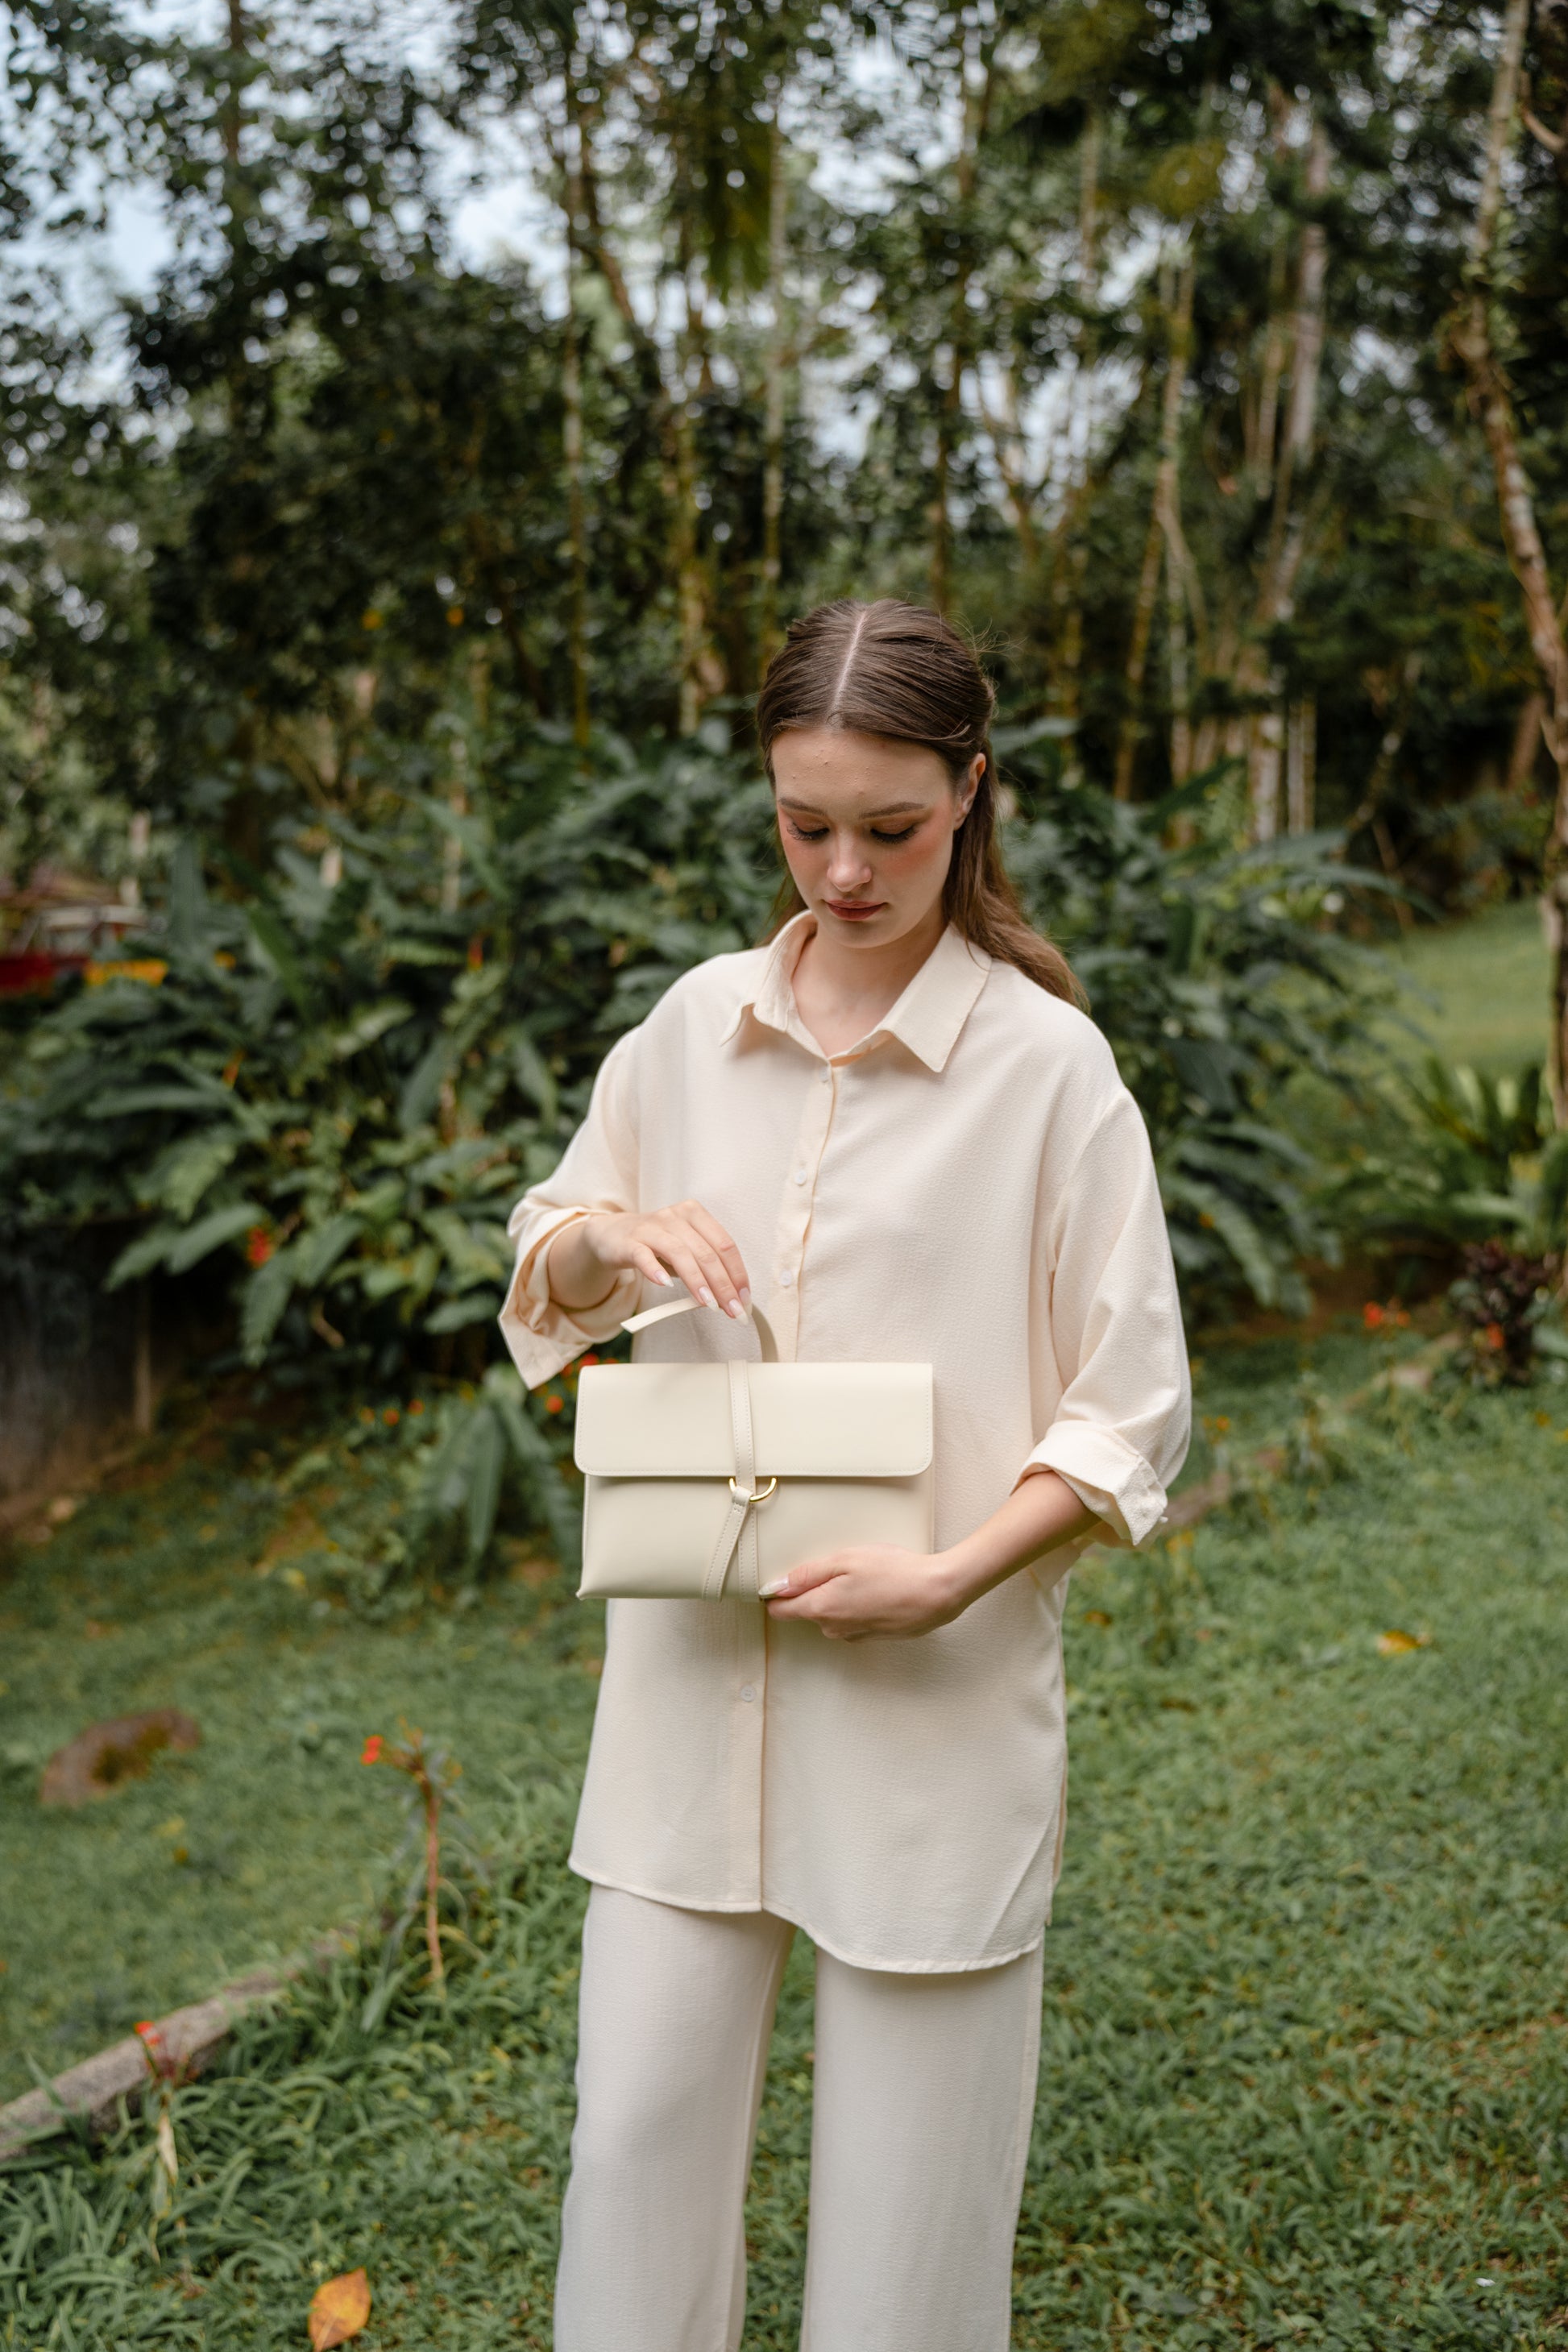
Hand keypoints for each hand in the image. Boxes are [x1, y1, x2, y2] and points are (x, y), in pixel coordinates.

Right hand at [549, 1200, 750, 1318]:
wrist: (612, 1235)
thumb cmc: (656, 1245)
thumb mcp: (685, 1251)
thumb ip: (706, 1269)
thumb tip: (731, 1299)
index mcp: (695, 1215)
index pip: (724, 1244)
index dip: (737, 1273)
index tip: (743, 1299)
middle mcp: (675, 1216)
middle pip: (706, 1252)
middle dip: (722, 1284)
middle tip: (731, 1310)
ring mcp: (651, 1227)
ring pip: (680, 1253)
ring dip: (697, 1281)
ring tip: (707, 1304)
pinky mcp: (629, 1242)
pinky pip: (643, 1255)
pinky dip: (655, 1270)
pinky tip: (665, 1285)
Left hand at [761, 1546, 963, 1640]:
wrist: (937, 1593)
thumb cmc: (894, 1572)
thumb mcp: (845, 1560)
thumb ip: (807, 1574)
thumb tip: (777, 1586)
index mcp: (821, 1609)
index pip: (781, 1611)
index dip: (777, 1594)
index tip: (781, 1580)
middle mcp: (833, 1628)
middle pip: (807, 1610)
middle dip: (815, 1590)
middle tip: (838, 1567)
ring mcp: (853, 1635)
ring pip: (831, 1615)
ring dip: (839, 1598)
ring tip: (863, 1576)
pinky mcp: (872, 1637)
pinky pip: (852, 1620)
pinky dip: (858, 1606)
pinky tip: (876, 1590)